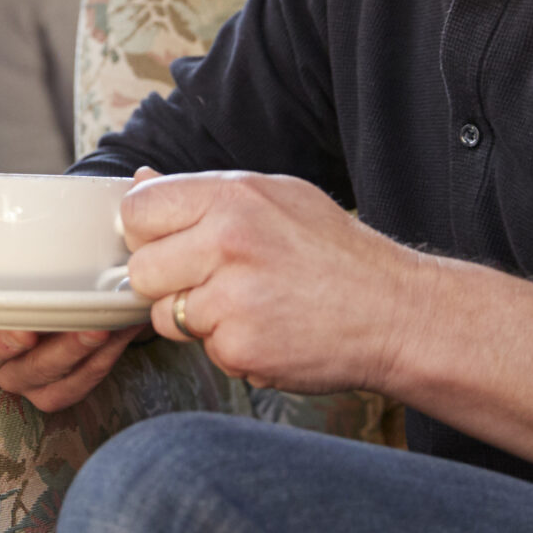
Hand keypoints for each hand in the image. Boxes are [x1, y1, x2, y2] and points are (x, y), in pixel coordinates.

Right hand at [0, 162, 148, 411]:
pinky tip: (113, 338)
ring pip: (29, 377)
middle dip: (4, 342)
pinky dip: (92, 367)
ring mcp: (21, 367)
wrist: (93, 268)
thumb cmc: (44, 246)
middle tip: (30, 326)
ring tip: (96, 328)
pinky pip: (68, 389)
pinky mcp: (57, 385)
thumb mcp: (24, 215)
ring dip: (62, 356)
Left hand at [120, 170, 427, 392]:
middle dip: (167, 282)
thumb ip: (204, 193)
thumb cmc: (336, 253)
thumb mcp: (277, 197)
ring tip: (250, 306)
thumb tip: (140, 181)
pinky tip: (268, 331)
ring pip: (166, 316)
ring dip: (198, 319)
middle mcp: (227, 241)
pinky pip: (204, 350)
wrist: (395, 313)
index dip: (146, 233)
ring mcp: (232, 298)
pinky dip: (229, 347)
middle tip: (214, 282)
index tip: (168, 245)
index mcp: (233, 196)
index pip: (137, 211)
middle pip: (141, 270)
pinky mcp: (239, 347)